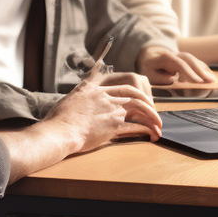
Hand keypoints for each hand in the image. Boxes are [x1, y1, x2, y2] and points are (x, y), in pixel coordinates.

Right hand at [44, 73, 161, 151]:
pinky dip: (146, 130)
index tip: (141, 93)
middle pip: (134, 93)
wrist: (59, 132)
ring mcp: (110, 109)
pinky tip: (152, 135)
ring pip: (139, 107)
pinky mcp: (113, 125)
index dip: (132, 87)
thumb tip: (82, 93)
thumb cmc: (58, 120)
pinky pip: (136, 126)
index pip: (117, 81)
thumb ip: (80, 94)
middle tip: (154, 111)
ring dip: (152, 116)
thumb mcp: (68, 99)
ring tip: (159, 126)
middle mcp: (104, 95)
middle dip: (148, 101)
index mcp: (92, 88)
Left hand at [137, 45, 215, 83]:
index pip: (179, 64)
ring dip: (204, 70)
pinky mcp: (184, 59)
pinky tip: (210, 75)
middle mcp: (174, 54)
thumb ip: (158, 77)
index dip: (189, 72)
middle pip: (189, 60)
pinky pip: (195, 62)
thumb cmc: (148, 66)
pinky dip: (203, 68)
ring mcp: (180, 55)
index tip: (198, 82)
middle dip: (201, 70)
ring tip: (213, 80)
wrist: (148, 54)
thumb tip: (173, 79)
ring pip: (194, 60)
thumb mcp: (147, 73)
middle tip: (211, 81)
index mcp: (165, 57)